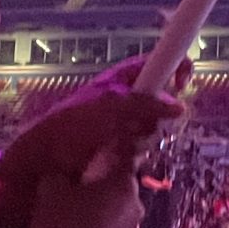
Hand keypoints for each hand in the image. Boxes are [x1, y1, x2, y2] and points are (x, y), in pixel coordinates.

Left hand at [0, 55, 187, 190]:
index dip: (172, 65)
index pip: (153, 64)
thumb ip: (144, 104)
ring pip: (153, 126)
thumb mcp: (109, 108)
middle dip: (160, 111)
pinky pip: (143, 148)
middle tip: (147, 121)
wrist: (43, 164)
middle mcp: (123, 101)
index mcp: (118, 80)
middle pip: (159, 99)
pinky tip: (125, 158)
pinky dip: (139, 153)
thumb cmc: (70, 127)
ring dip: (146, 136)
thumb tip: (180, 106)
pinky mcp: (120, 152)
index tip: (185, 77)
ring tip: (127, 144)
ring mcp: (122, 127)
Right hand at [23, 165, 147, 227]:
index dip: (100, 160)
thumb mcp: (50, 191)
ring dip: (99, 213)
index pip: (119, 160)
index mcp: (125, 185)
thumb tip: (62, 172)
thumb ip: (59, 174)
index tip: (83, 165)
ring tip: (72, 218)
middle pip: (117, 189)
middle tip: (73, 192)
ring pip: (115, 214)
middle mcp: (136, 207)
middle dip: (98, 188)